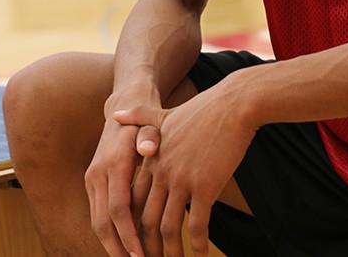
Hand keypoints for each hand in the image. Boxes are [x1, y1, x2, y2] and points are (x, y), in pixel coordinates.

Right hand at [84, 108, 161, 255]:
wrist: (124, 106)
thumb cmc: (146, 120)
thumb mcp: (151, 124)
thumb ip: (151, 137)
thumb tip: (148, 149)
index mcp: (114, 163)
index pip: (118, 209)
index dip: (128, 235)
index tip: (141, 256)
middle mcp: (98, 173)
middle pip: (103, 221)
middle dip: (118, 249)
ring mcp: (92, 178)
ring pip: (97, 221)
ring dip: (112, 245)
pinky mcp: (92, 182)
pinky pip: (98, 214)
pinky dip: (109, 233)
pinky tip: (124, 247)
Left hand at [114, 84, 256, 256]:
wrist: (232, 105)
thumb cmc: (202, 110)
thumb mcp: (165, 113)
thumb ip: (140, 117)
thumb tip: (115, 113)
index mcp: (151, 158)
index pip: (132, 201)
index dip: (130, 226)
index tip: (131, 244)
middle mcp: (162, 171)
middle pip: (145, 220)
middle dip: (145, 248)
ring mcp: (182, 179)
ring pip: (169, 228)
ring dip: (170, 253)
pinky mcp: (205, 186)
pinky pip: (197, 225)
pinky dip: (197, 246)